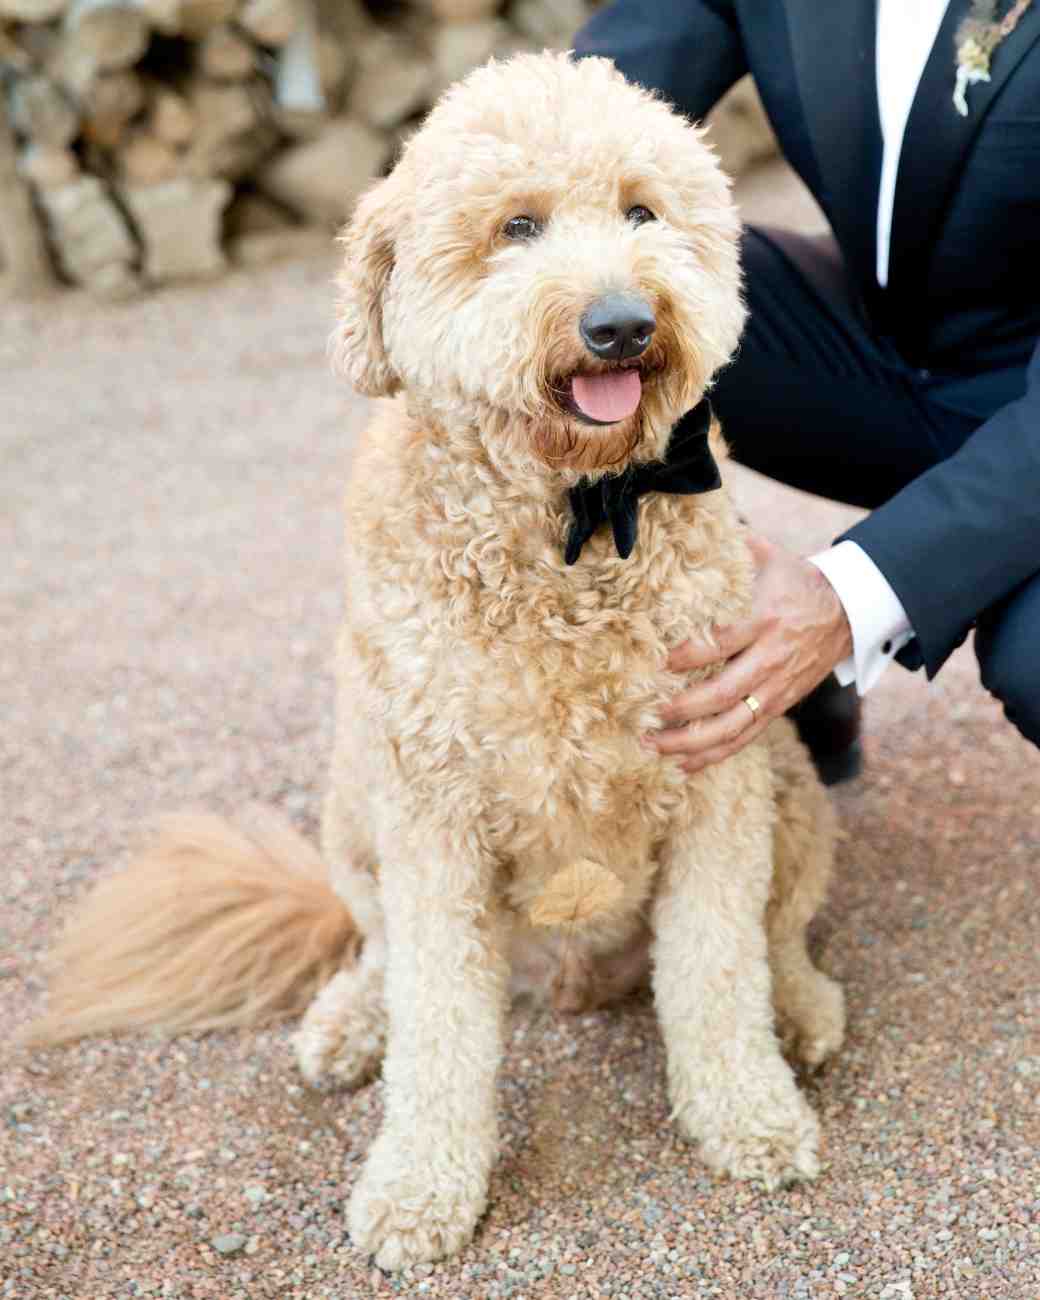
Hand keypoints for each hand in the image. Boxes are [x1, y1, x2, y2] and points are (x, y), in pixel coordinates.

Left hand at [647, 534, 852, 773]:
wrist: (848, 612)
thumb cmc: (796, 581)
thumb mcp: (769, 557)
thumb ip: (731, 546)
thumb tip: (689, 524)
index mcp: (766, 620)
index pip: (721, 642)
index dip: (687, 655)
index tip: (654, 663)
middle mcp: (771, 659)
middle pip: (724, 693)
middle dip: (682, 709)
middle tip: (645, 715)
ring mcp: (776, 689)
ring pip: (732, 726)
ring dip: (691, 742)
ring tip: (653, 746)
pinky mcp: (779, 707)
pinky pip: (745, 738)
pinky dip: (714, 755)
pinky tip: (683, 765)